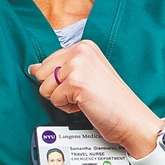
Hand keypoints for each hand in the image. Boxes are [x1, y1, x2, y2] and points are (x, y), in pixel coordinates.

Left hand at [31, 40, 162, 156]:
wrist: (132, 119)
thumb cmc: (112, 101)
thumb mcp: (86, 76)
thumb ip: (60, 68)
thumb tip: (32, 68)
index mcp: (84, 46)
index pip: (48, 61)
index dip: (59, 81)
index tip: (80, 85)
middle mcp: (81, 50)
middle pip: (42, 73)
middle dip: (57, 89)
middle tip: (82, 94)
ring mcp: (79, 65)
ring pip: (45, 87)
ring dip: (62, 99)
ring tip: (84, 99)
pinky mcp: (76, 82)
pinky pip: (54, 99)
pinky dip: (67, 108)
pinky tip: (85, 105)